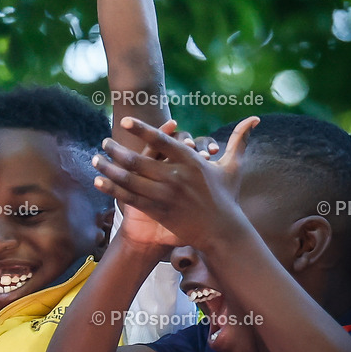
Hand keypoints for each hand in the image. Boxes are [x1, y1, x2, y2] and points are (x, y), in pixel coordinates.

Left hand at [95, 116, 259, 249]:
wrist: (223, 232)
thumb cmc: (227, 197)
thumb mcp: (233, 167)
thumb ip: (240, 141)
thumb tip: (254, 119)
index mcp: (191, 162)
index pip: (163, 141)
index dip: (143, 130)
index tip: (125, 120)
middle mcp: (176, 177)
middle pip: (139, 160)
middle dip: (117, 150)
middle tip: (104, 142)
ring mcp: (166, 195)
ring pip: (130, 179)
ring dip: (109, 168)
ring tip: (95, 159)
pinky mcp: (159, 211)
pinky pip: (130, 198)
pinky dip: (113, 189)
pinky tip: (99, 181)